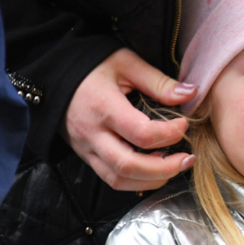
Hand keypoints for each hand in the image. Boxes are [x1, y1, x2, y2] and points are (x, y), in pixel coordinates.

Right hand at [61, 48, 197, 191]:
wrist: (53, 75)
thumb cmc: (91, 66)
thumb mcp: (126, 63)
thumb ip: (159, 82)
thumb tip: (191, 94)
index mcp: (103, 107)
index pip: (141, 133)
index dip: (169, 134)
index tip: (184, 124)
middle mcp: (92, 134)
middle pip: (129, 166)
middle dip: (165, 168)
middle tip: (188, 158)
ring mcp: (86, 148)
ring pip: (119, 179)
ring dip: (152, 180)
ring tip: (175, 166)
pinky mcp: (86, 156)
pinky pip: (111, 178)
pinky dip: (137, 181)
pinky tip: (155, 170)